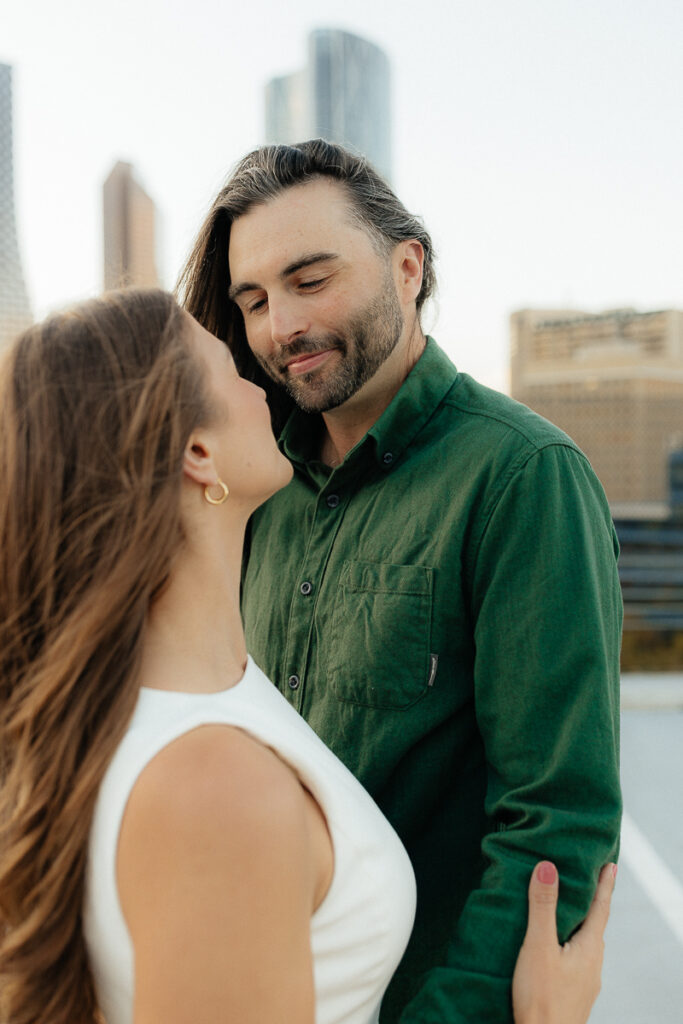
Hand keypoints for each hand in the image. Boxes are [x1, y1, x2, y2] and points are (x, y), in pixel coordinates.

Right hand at [512, 861, 615, 1023]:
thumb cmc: (542, 999)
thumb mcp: (538, 946)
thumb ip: (543, 907)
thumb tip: (548, 867)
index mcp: (589, 948)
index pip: (600, 908)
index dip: (604, 884)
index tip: (611, 864)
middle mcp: (592, 964)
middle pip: (593, 925)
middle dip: (590, 901)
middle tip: (584, 879)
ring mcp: (584, 981)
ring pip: (583, 943)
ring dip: (577, 923)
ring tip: (566, 909)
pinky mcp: (572, 993)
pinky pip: (574, 958)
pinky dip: (567, 942)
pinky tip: (553, 947)